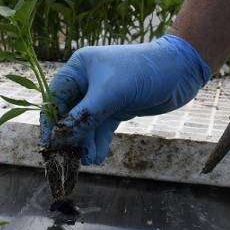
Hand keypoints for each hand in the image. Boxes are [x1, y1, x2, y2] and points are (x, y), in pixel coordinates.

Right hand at [41, 35, 210, 164]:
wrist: (181, 70)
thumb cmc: (143, 71)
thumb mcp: (110, 94)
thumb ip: (83, 117)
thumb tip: (58, 139)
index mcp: (78, 68)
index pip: (54, 97)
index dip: (50, 122)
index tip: (48, 145)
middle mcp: (86, 81)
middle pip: (69, 114)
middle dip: (70, 137)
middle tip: (68, 160)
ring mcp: (102, 96)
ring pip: (85, 125)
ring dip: (85, 143)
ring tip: (87, 161)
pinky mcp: (116, 108)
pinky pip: (101, 128)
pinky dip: (98, 143)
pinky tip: (96, 157)